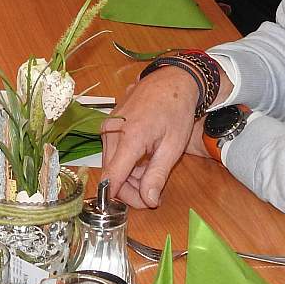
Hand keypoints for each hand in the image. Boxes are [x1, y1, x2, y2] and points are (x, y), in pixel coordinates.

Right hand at [100, 66, 202, 208]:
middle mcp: (111, 132)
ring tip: (152, 171)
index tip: (141, 204)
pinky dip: (127, 161)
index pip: (111, 179)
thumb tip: (147, 201)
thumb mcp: (173, 146)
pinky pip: (112, 151)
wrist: (172, 79)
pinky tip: (145, 157)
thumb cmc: (176, 110)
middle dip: (130, 188)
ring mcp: (108, 126)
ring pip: (111, 163)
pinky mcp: (109, 124)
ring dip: (129, 175)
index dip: (124, 198)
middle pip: (111, 174)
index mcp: (128, 138)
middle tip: (153, 193)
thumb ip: (158, 175)